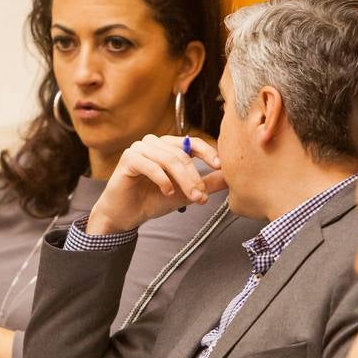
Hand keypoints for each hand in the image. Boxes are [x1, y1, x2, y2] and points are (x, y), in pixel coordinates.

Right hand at [86, 135, 225, 234]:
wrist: (126, 214)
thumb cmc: (152, 200)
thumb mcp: (185, 193)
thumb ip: (206, 184)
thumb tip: (231, 177)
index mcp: (168, 147)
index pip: (192, 143)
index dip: (207, 152)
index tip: (219, 166)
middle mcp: (154, 143)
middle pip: (182, 154)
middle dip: (195, 177)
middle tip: (202, 197)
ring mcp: (140, 148)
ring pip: (168, 159)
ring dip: (183, 180)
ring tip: (190, 197)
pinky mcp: (128, 158)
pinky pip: (150, 165)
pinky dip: (162, 179)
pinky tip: (167, 192)